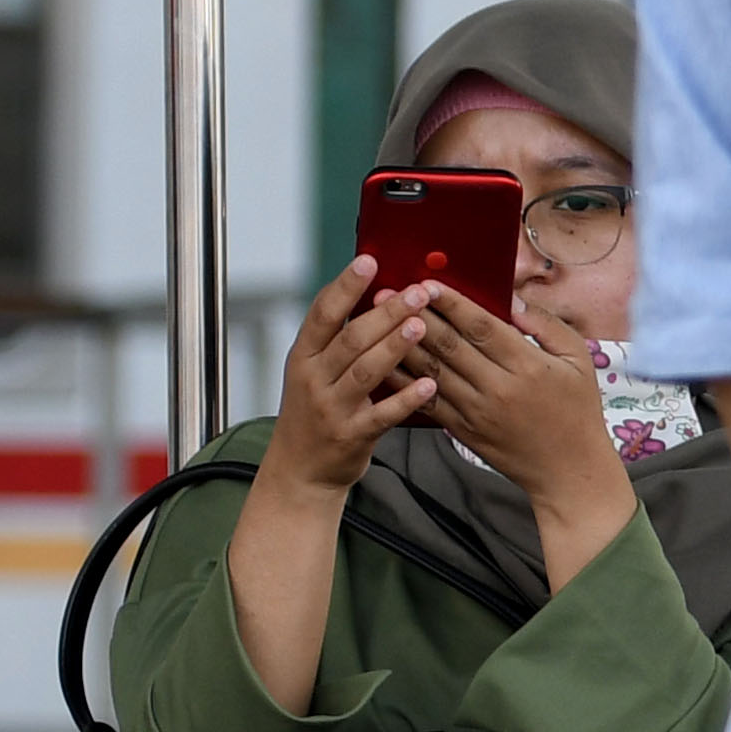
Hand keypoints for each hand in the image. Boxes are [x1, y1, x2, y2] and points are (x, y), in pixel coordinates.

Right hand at [255, 262, 433, 500]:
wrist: (300, 469)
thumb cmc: (315, 412)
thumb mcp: (314, 371)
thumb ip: (338, 339)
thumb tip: (374, 295)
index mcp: (304, 356)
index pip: (323, 313)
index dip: (345, 286)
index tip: (368, 261)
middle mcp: (314, 378)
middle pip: (350, 338)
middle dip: (384, 313)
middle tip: (415, 292)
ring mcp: (332, 408)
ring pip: (366, 371)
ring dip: (396, 347)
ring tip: (422, 325)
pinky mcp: (353, 435)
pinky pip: (383, 414)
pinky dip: (407, 398)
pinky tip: (429, 384)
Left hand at [399, 283, 625, 515]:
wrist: (568, 469)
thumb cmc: (578, 410)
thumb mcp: (580, 361)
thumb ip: (547, 326)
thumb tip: (513, 302)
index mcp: (528, 366)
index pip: (481, 327)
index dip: (452, 304)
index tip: (428, 283)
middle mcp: (498, 388)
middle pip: (449, 345)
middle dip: (416, 316)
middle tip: (390, 293)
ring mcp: (476, 411)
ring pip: (430, 371)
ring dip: (401, 343)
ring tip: (377, 320)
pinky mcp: (462, 429)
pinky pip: (424, 400)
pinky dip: (401, 381)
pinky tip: (383, 362)